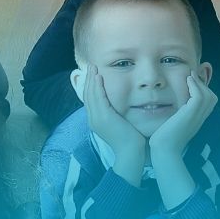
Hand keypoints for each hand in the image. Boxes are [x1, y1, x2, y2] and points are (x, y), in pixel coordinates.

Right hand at [82, 64, 146, 182]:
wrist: (131, 152)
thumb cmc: (130, 139)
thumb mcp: (120, 124)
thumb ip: (116, 114)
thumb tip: (119, 107)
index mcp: (96, 120)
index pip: (90, 99)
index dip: (90, 86)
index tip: (92, 74)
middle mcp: (93, 119)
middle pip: (88, 95)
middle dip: (88, 79)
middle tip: (90, 66)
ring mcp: (97, 119)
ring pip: (91, 95)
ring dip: (91, 80)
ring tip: (93, 67)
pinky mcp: (104, 118)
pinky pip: (98, 99)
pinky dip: (97, 87)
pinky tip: (98, 77)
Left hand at [149, 73, 216, 158]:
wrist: (164, 150)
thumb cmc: (164, 141)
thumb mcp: (174, 126)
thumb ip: (177, 117)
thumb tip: (173, 110)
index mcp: (197, 120)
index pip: (209, 103)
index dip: (203, 90)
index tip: (193, 82)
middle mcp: (200, 118)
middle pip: (212, 98)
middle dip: (203, 85)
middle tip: (192, 76)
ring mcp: (197, 116)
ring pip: (208, 95)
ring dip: (199, 83)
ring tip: (190, 76)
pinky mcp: (190, 114)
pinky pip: (199, 96)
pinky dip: (195, 86)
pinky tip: (188, 80)